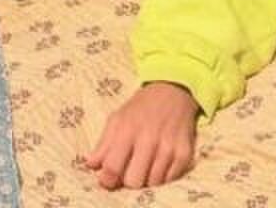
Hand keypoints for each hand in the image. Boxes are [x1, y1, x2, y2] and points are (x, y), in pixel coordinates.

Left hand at [84, 82, 199, 189]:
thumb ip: (103, 144)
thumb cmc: (140, 108)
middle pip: (134, 181)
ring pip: (153, 183)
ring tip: (144, 165)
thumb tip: (90, 165)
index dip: (106, 179)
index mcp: (127, 130)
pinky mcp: (185, 154)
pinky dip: (162, 176)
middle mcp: (149, 140)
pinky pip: (170, 179)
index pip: (113, 167)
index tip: (106, 180)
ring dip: (146, 178)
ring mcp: (169, 148)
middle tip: (128, 170)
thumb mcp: (117, 119)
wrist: (172, 93)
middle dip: (128, 180)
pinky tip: (159, 163)